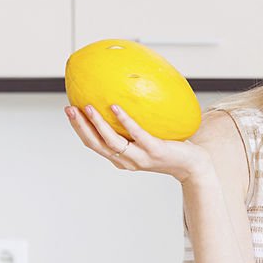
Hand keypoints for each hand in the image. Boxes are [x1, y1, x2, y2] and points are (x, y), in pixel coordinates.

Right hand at [64, 103, 210, 183]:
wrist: (193, 166)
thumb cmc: (170, 149)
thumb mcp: (146, 138)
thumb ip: (133, 126)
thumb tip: (122, 96)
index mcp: (121, 158)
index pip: (94, 145)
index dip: (79, 129)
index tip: (69, 111)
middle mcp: (127, 161)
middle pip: (96, 144)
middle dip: (80, 127)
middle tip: (69, 109)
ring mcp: (140, 157)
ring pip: (112, 142)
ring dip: (97, 124)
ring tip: (87, 107)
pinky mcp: (154, 151)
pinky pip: (136, 134)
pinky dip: (124, 121)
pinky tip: (116, 108)